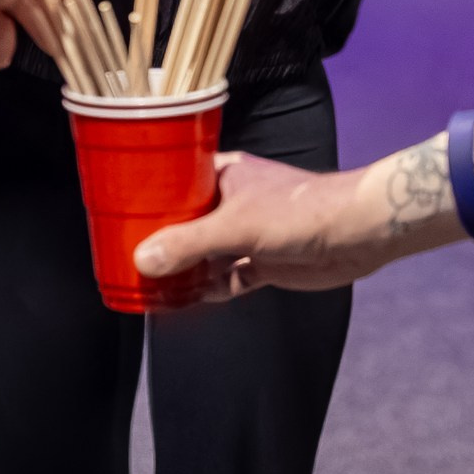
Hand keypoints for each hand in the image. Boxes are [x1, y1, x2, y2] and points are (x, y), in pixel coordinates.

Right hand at [133, 152, 408, 296]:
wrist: (355, 234)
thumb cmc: (298, 213)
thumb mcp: (235, 226)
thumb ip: (188, 244)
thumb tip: (142, 261)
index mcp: (223, 174)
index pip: (175, 180)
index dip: (149, 196)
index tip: (119, 213)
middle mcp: (232, 200)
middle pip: (186, 220)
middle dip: (160, 239)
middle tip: (125, 256)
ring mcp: (247, 233)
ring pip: (204, 252)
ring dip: (183, 268)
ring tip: (148, 283)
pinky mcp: (263, 262)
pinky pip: (225, 277)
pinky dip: (207, 288)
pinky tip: (186, 299)